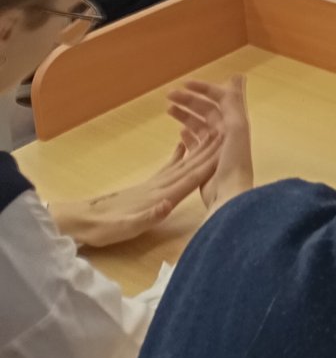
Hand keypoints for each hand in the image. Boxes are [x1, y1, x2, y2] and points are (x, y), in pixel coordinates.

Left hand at [50, 135, 219, 248]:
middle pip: (192, 164)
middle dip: (212, 148)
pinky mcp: (148, 186)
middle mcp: (161, 185)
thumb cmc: (106, 228)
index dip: (211, 162)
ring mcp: (155, 184)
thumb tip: (167, 204)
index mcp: (161, 195)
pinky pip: (170, 167)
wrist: (83, 222)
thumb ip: (147, 216)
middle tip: (231, 128)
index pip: (191, 176)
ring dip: (200, 146)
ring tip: (216, 130)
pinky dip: (180, 153)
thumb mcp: (126, 227)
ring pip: (184, 162)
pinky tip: (184, 143)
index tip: (229, 146)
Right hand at [167, 76, 253, 212]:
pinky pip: (195, 144)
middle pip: (206, 110)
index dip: (203, 88)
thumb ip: (234, 103)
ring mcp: (215, 147)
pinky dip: (187, 136)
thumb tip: (237, 76)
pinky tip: (179, 132)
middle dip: (188, 100)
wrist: (229, 194)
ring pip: (198, 125)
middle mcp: (226, 132)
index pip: (219, 97)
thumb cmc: (233, 160)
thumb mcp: (236, 127)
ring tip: (168, 109)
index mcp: (235, 122)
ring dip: (185, 115)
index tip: (185, 84)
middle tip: (169, 95)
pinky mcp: (205, 162)